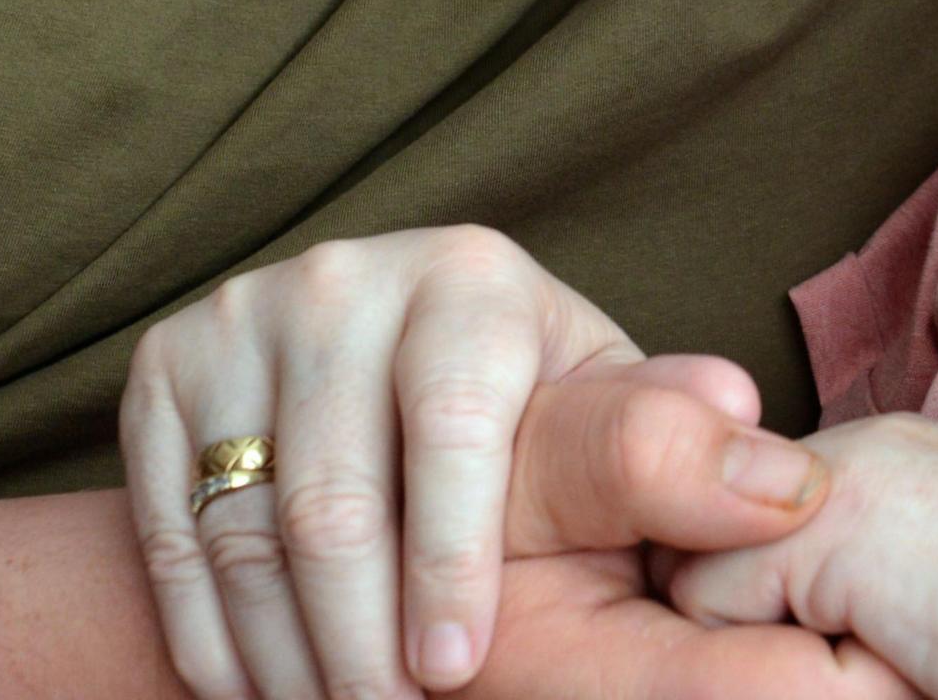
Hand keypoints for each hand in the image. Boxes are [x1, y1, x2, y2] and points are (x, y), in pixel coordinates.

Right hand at [120, 229, 830, 697]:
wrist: (383, 368)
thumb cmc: (527, 415)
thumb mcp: (601, 425)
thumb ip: (666, 455)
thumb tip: (776, 473)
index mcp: (472, 278)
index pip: (453, 432)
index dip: (452, 565)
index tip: (453, 672)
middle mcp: (347, 278)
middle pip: (334, 502)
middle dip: (361, 641)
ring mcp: (243, 318)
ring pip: (246, 531)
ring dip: (288, 656)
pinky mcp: (161, 371)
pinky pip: (170, 532)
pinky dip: (209, 636)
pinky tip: (259, 688)